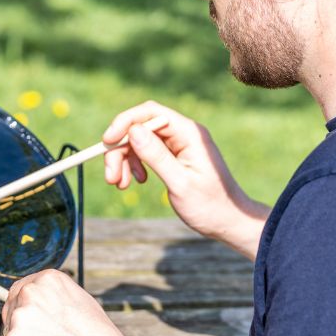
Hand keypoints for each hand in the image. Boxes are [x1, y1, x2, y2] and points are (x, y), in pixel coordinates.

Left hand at [0, 269, 154, 335]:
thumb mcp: (82, 306)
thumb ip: (56, 301)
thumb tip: (41, 307)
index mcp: (49, 279)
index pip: (20, 290)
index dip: (28, 312)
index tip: (37, 325)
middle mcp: (31, 292)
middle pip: (10, 312)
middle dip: (22, 330)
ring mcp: (20, 317)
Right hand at [102, 101, 269, 258]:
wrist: (228, 222)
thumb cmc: (209, 205)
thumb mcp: (180, 183)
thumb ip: (156, 156)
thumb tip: (133, 130)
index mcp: (189, 133)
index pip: (150, 113)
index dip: (125, 123)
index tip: (107, 142)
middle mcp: (183, 133)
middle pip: (140, 128)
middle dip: (121, 150)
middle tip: (111, 177)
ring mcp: (178, 144)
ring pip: (139, 141)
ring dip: (124, 160)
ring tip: (121, 184)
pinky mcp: (174, 156)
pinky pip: (146, 152)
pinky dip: (135, 165)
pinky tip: (136, 182)